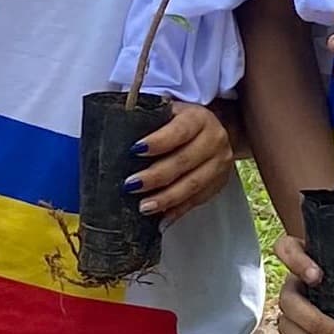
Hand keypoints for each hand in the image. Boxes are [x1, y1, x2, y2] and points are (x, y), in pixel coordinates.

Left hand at [128, 99, 233, 219]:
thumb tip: (115, 134)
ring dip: (166, 199)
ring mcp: (218, 164)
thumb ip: (149, 120)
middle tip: (131, 186)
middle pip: (184, 161)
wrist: (213, 131)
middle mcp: (213, 140)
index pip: (179, 130)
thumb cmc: (182, 122)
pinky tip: (161, 220)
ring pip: (192, 185)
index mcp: (199, 118)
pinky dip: (177, 212)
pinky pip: (197, 201)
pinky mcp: (218, 184)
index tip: (135, 150)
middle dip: (155, 176)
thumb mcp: (169, 113)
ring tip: (144, 207)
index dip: (158, 141)